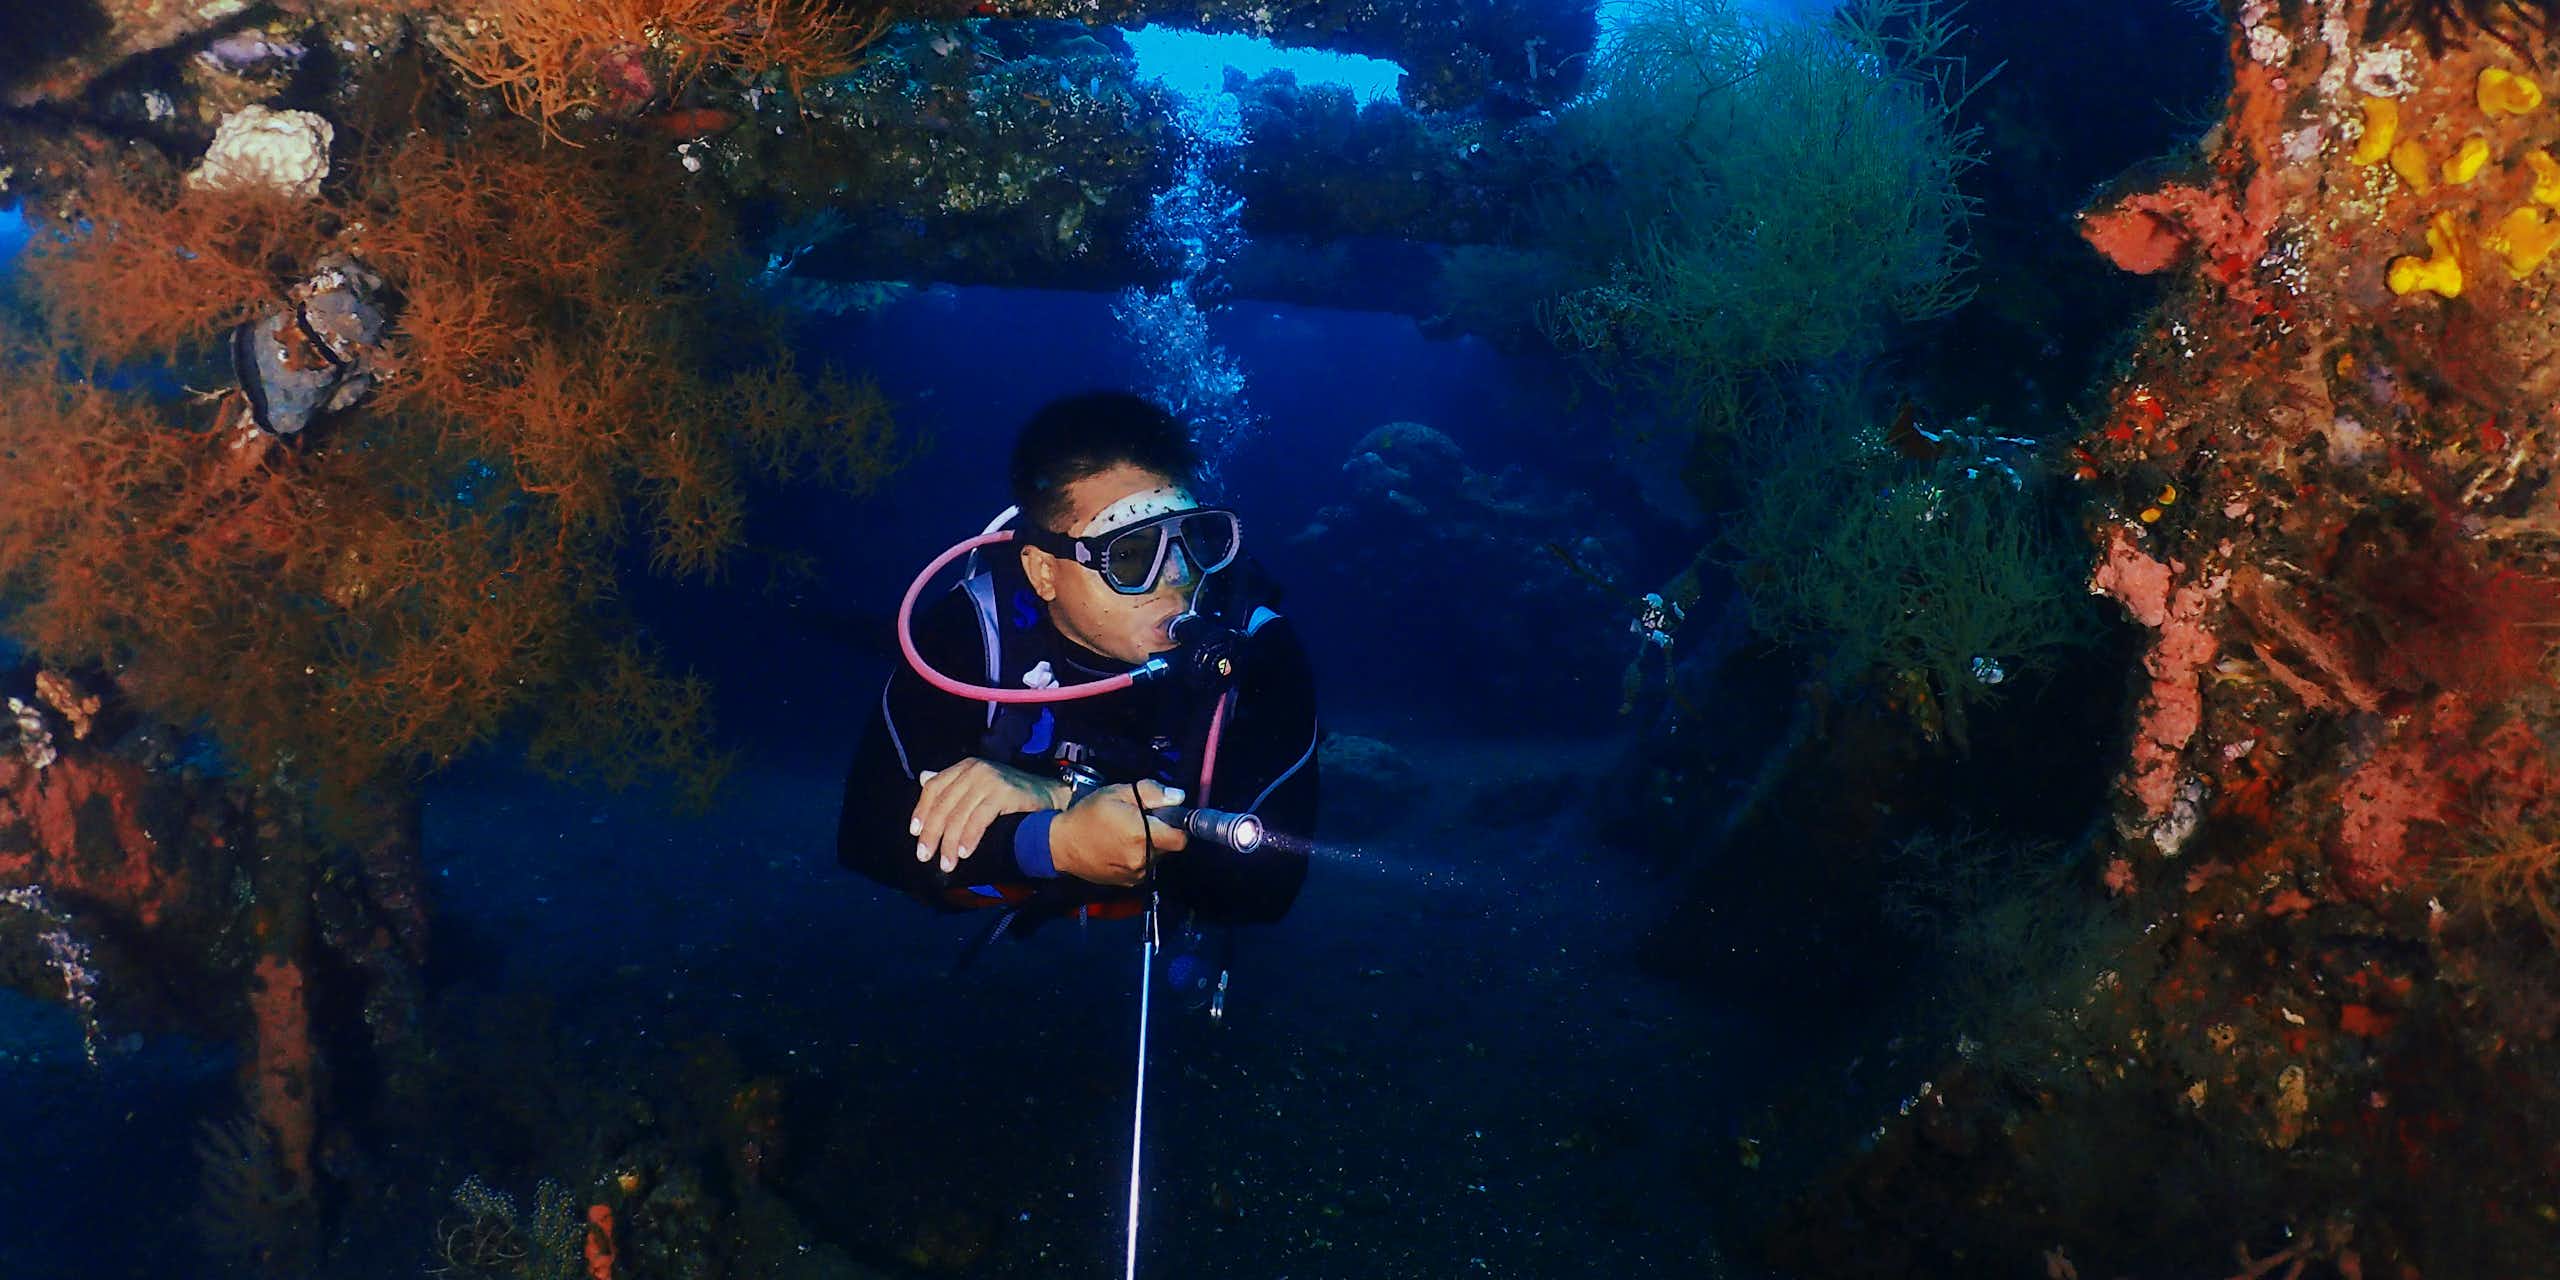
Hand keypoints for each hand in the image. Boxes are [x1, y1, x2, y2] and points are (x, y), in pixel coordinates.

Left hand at [911, 758, 1070, 873]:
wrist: (1051, 795)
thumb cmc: (1012, 796)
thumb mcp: (978, 787)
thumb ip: (951, 786)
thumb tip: (922, 779)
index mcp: (965, 767)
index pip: (934, 787)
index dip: (922, 811)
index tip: (914, 834)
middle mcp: (974, 769)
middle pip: (944, 804)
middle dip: (932, 834)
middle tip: (925, 857)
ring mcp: (989, 779)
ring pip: (959, 815)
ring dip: (949, 843)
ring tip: (946, 863)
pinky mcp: (1003, 792)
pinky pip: (979, 819)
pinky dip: (969, 838)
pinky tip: (964, 854)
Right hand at [1050, 780, 1188, 886]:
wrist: (1061, 845)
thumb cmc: (1088, 815)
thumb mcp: (1117, 793)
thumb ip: (1151, 793)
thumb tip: (1179, 796)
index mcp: (1142, 834)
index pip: (1181, 837)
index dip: (1179, 826)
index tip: (1169, 817)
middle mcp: (1143, 858)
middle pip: (1170, 847)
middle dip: (1162, 833)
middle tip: (1144, 820)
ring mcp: (1136, 874)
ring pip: (1157, 857)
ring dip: (1151, 846)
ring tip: (1129, 833)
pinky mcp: (1129, 882)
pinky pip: (1145, 867)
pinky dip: (1140, 857)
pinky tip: (1122, 847)